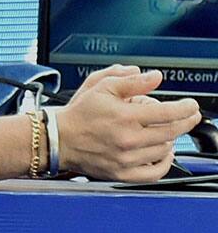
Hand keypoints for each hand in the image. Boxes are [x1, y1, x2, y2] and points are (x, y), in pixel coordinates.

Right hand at [57, 69, 200, 181]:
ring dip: (170, 138)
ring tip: (166, 130)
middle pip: (171, 132)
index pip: (167, 112)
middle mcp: (128, 139)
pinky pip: (155, 172)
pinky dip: (165, 162)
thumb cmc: (79, 113)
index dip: (185, 108)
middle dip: (186, 122)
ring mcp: (127, 159)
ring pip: (164, 150)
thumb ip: (130, 80)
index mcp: (124, 116)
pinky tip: (164, 152)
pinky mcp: (123, 173)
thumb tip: (154, 77)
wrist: (58, 138)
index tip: (191, 105)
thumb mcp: (101, 86)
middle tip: (191, 116)